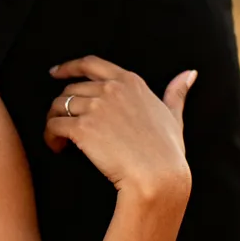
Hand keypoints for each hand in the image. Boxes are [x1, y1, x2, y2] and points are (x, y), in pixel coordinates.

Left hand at [45, 56, 194, 197]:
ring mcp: (95, 107)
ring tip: (59, 138)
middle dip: (62, 105)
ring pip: (58, 106)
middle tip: (61, 123)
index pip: (90, 64)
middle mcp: (110, 89)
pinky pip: (53, 126)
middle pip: (70, 89)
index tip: (54, 73)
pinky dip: (50, 137)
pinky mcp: (82, 128)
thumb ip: (176, 93)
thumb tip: (189, 74)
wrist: (157, 176)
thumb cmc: (167, 151)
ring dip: (54, 121)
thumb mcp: (173, 116)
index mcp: (129, 82)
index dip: (68, 67)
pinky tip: (57, 147)